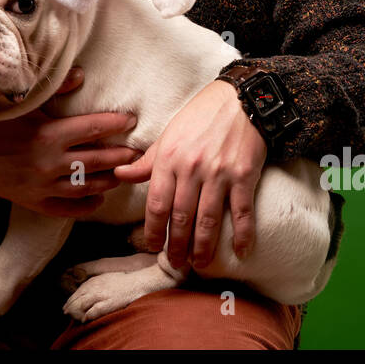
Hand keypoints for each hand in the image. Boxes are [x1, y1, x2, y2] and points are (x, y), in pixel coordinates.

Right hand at [0, 66, 140, 217]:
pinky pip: (67, 209)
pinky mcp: (33, 202)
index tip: (131, 120)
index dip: (116, 123)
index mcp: (48, 134)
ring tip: (126, 172)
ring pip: (87, 186)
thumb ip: (53, 89)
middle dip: (122, 155)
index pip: (94, 128)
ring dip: (110, 179)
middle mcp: (50, 163)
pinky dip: (86, 205)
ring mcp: (42, 187)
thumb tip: (82, 74)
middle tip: (139, 151)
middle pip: (98, 160)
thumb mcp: (18, 101)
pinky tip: (99, 198)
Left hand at [114, 80, 265, 269]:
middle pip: (180, 217)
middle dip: (176, 245)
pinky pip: (242, 212)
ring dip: (203, 247)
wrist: (241, 99)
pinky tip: (239, 252)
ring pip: (208, 220)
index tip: (152, 246)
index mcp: (169, 158)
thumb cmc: (201, 116)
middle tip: (175, 263)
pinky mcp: (244, 175)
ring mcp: (219, 173)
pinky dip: (242, 234)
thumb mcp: (168, 134)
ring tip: (199, 264)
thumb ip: (147, 161)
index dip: (153, 230)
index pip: (156, 204)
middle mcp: (191, 168)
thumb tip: (120, 173)